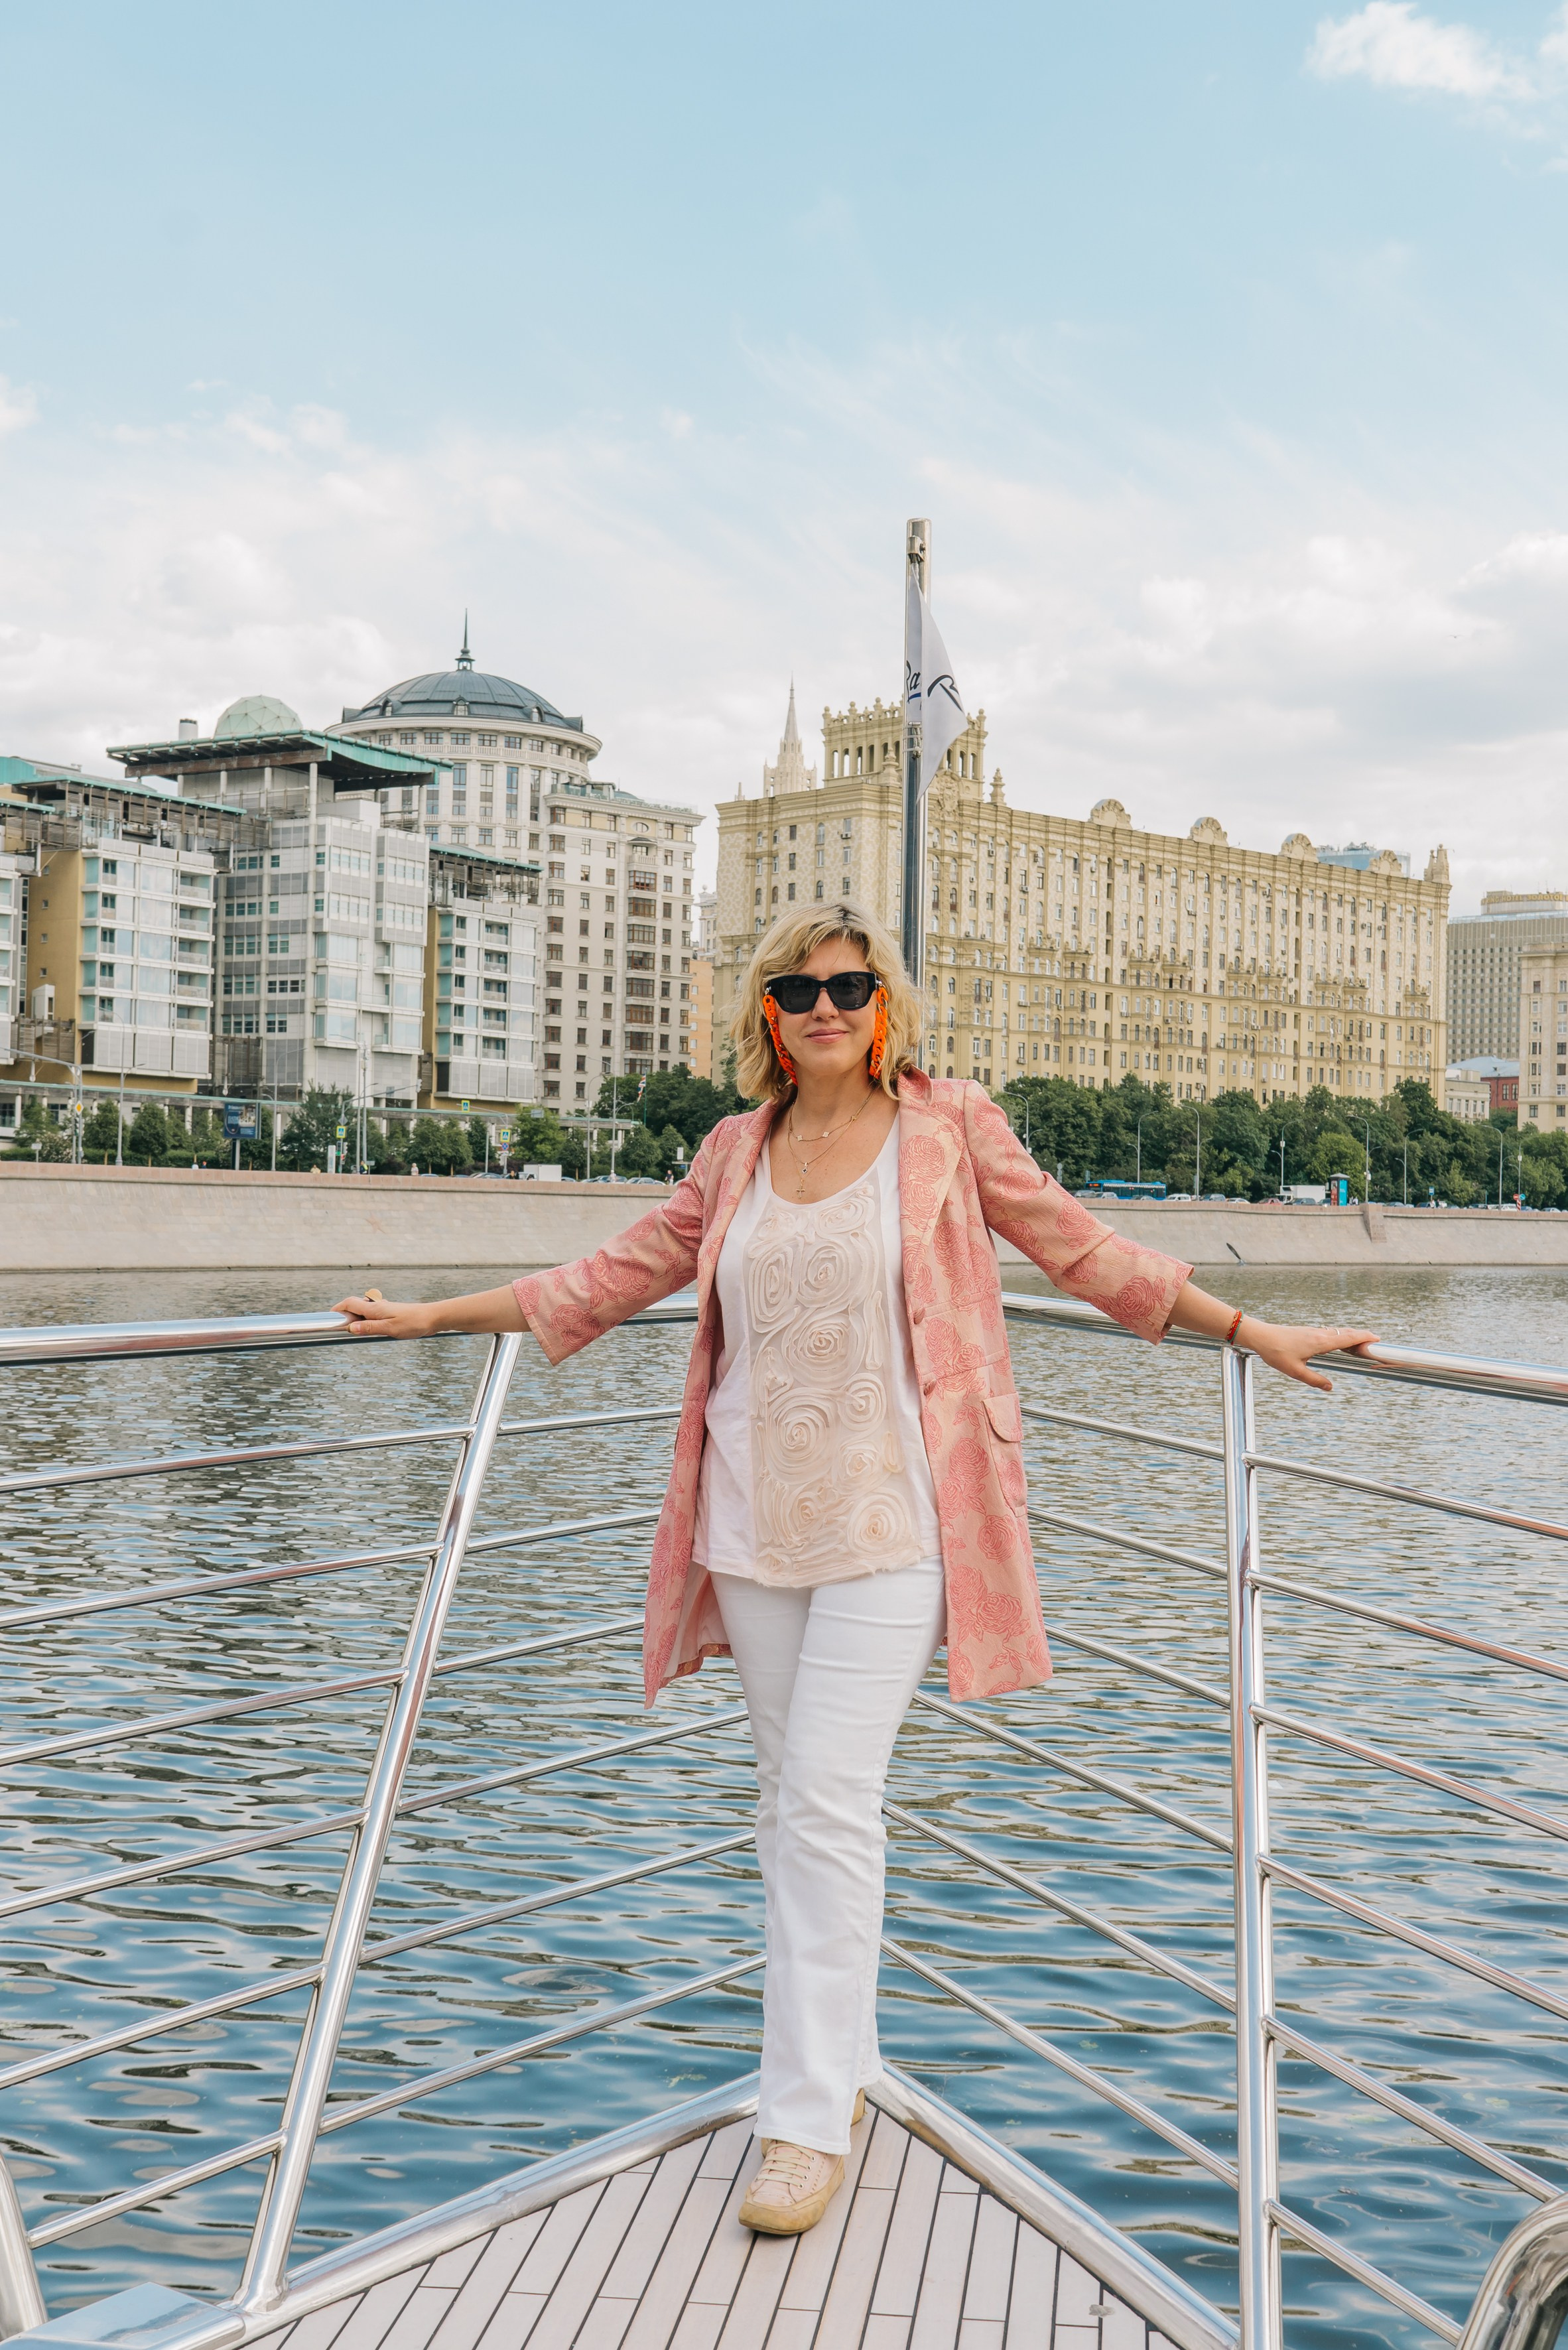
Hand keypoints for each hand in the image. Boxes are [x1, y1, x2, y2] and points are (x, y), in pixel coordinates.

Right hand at [332, 1290, 433, 1339]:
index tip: (328, 1317)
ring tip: (352, 1331)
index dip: (337, 1309)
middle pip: (354, 1306)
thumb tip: (350, 1328)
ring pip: (363, 1311)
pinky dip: (366, 1321)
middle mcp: (377, 1306)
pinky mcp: (390, 1313)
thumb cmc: (413, 1323)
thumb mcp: (390, 1329)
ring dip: (355, 1319)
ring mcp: (384, 1309)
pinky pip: (372, 1315)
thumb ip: (369, 1328)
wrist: (433, 1318)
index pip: (349, 1303)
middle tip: (338, 1328)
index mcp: (375, 1309)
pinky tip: (370, 1330)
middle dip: (344, 1315)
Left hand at [1240, 1319, 1377, 1392]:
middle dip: (1361, 1336)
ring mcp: (1313, 1331)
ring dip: (1351, 1335)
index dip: (1364, 1338)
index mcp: (1321, 1342)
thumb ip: (1314, 1380)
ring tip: (1361, 1343)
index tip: (1378, 1339)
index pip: (1348, 1338)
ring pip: (1337, 1331)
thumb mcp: (1295, 1371)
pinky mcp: (1307, 1332)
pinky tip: (1337, 1342)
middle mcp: (1320, 1334)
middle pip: (1346, 1333)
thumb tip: (1330, 1387)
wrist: (1261, 1336)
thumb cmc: (1276, 1353)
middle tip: (1375, 1341)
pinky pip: (1329, 1332)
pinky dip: (1340, 1335)